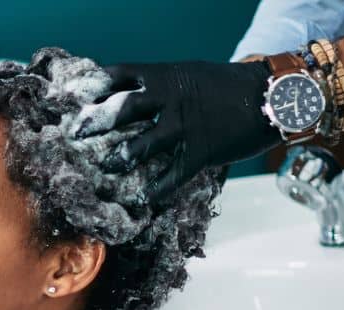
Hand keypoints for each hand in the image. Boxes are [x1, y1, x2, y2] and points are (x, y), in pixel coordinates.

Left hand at [76, 60, 278, 211]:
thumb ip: (159, 86)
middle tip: (75, 136)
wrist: (271, 95)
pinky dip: (154, 190)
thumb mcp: (188, 74)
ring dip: (118, 159)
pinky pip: (171, 175)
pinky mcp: (200, 152)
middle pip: (123, 109)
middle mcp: (170, 99)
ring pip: (141, 146)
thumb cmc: (226, 85)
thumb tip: (126, 97)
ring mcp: (184, 126)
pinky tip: (140, 200)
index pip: (119, 75)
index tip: (73, 97)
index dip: (94, 87)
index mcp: (164, 76)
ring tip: (103, 169)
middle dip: (95, 123)